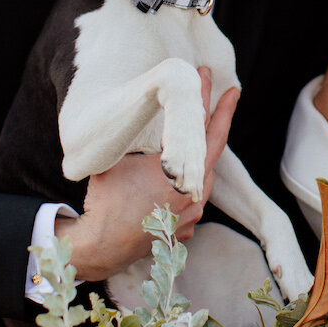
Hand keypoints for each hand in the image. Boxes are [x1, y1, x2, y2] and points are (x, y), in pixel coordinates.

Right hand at [57, 69, 238, 280]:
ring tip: (189, 144)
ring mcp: (191, 215)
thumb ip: (138, 143)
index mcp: (180, 173)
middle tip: (226, 96)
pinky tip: (171, 184)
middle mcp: (193, 194)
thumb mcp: (119, 159)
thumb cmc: (108, 199)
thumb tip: (139, 121)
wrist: (101, 245)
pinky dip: (186, 189)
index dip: (212, 102)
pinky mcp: (184, 231)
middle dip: (214, 123)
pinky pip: (191, 203)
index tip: (218, 81)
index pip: (205, 130)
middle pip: (211, 153)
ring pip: (203, 179)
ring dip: (198, 161)